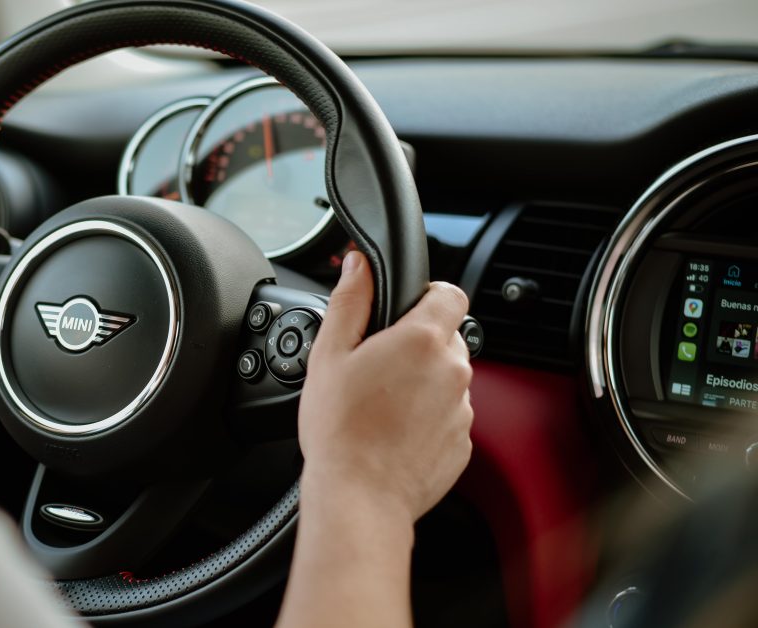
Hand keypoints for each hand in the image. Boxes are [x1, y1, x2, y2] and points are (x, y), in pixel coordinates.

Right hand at [299, 251, 473, 522]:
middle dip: (417, 346)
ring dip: (423, 385)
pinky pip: (448, 418)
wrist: (358, 497)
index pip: (451, 293)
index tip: (405, 311)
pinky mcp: (462, 445)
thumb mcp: (329, 354)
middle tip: (377, 368)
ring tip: (381, 407)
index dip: (428, 296)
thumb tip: (359, 265)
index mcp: (422, 340)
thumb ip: (350, 301)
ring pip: (447, 380)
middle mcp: (453, 371)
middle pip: (447, 339)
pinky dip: (426, 420)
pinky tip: (392, 433)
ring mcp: (462, 410)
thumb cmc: (339, 429)